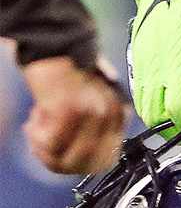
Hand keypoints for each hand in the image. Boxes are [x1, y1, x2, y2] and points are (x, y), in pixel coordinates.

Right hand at [22, 57, 126, 173]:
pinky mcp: (71, 110)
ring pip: (66, 160)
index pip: (105, 162)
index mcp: (119, 114)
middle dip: (57, 162)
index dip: (76, 163)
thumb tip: (83, 158)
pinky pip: (51, 145)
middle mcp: (111, 115)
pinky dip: (36, 137)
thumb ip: (94, 128)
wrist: (55, 41)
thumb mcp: (91, 101)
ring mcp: (93, 113)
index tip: (59, 151)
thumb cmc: (69, 71)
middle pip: (85, 166)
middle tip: (42, 142)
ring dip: (44, 150)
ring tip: (36, 126)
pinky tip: (34, 118)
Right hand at [125, 0, 180, 142]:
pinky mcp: (138, 49)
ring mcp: (143, 58)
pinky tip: (170, 90)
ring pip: (144, 102)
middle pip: (157, 116)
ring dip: (162, 113)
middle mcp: (156, 66)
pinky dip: (153, 95)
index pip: (180, 114)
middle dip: (176, 127)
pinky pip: (139, 84)